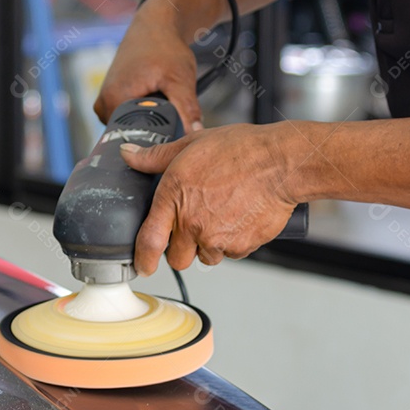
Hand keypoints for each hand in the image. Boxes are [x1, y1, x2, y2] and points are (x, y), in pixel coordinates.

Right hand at [93, 9, 203, 133]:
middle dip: (151, 130)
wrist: (155, 25)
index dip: (154, 140)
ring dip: (146, 121)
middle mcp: (102, 104)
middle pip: (130, 134)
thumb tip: (196, 135)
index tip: (171, 134)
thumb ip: (187, 109)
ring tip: (161, 103)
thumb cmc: (166, 47)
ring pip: (128, 126)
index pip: (131, 138)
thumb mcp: (180, 79)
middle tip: (169, 113)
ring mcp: (103, 102)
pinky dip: (140, 113)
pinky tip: (153, 101)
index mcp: (113, 101)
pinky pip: (125, 117)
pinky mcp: (108, 99)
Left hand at [120, 122, 301, 275]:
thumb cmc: (241, 150)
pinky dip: (233, 242)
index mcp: (174, 198)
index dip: (142, 260)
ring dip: (209, 245)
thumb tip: (129, 154)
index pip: (148, 242)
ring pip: (205, 257)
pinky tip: (239, 218)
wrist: (281, 163)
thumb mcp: (192, 144)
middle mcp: (192, 223)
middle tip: (193, 229)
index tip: (142, 265)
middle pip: (177, 259)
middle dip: (182, 250)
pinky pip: (231, 254)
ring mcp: (216, 238)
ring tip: (222, 217)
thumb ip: (155, 156)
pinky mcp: (240, 247)